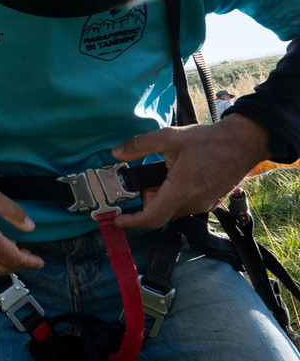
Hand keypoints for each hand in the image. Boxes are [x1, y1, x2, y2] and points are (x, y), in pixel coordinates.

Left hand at [110, 114, 271, 229]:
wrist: (244, 142)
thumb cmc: (208, 140)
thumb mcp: (169, 137)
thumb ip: (140, 145)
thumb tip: (116, 153)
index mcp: (181, 190)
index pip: (152, 218)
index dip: (132, 222)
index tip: (117, 219)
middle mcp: (193, 203)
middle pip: (159, 212)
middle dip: (146, 199)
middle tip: (145, 177)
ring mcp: (204, 205)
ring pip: (172, 209)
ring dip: (161, 196)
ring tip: (163, 172)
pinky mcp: (210, 202)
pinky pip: (185, 205)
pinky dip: (174, 196)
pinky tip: (176, 175)